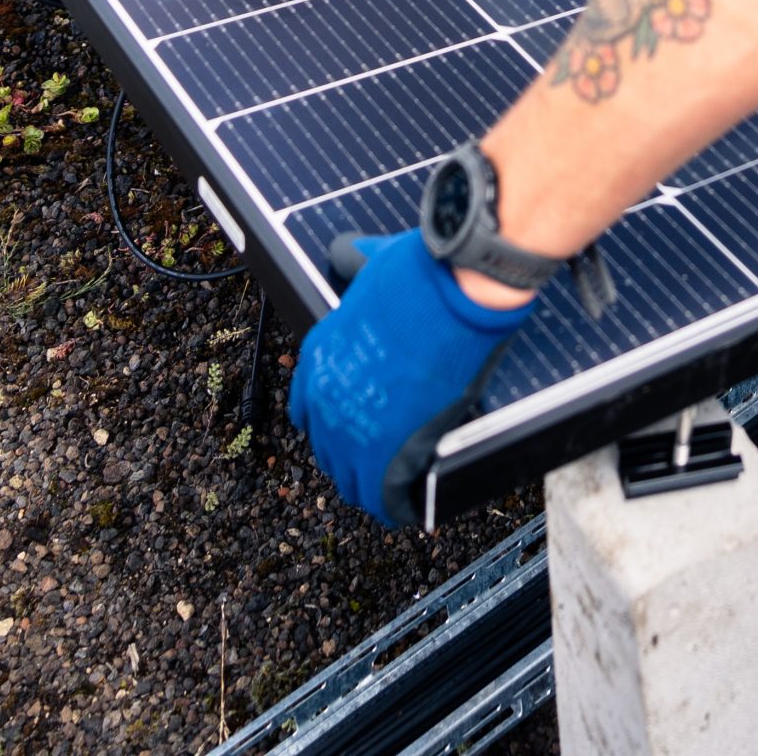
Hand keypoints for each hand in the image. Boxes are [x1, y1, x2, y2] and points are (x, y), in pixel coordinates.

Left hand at [287, 231, 531, 525]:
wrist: (451, 292)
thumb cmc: (420, 274)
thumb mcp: (371, 265)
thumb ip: (357, 268)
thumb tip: (351, 250)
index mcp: (318, 355)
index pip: (306, 408)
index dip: (333, 420)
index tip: (356, 423)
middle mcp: (325, 398)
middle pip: (327, 450)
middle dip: (353, 455)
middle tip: (384, 455)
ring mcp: (352, 430)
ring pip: (351, 481)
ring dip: (374, 484)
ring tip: (401, 484)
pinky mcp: (387, 455)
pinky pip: (384, 500)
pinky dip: (399, 506)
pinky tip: (415, 505)